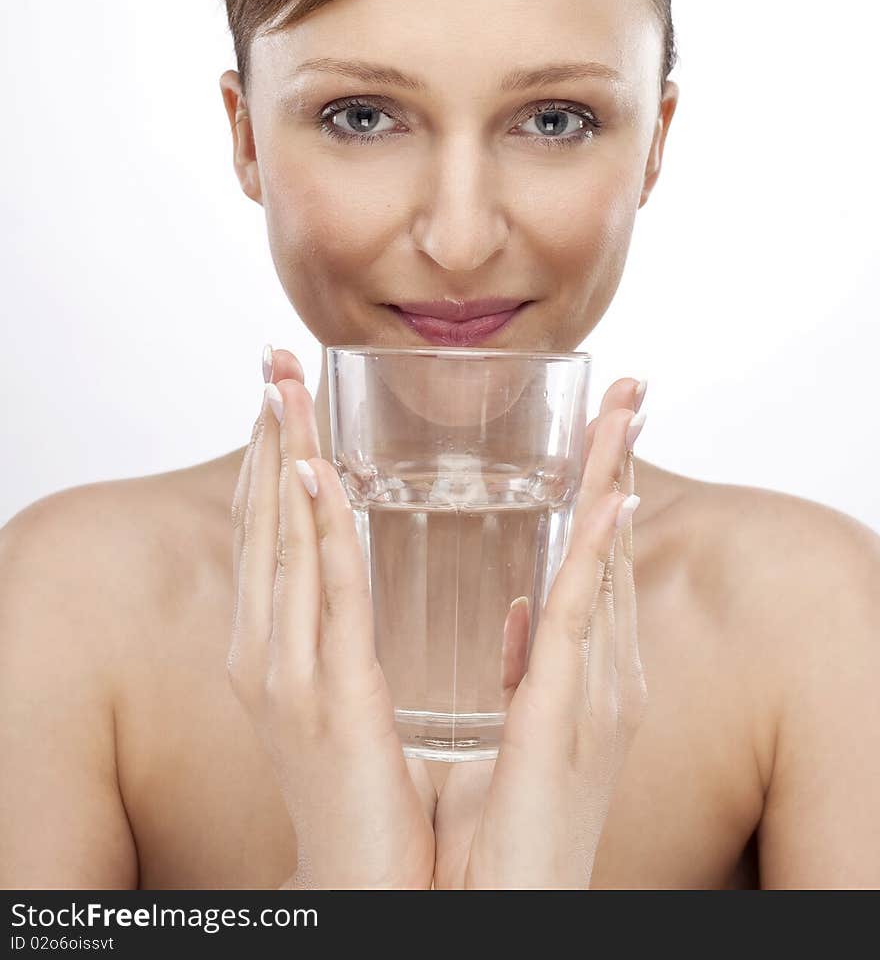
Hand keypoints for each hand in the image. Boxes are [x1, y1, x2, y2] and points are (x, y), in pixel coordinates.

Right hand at [227, 348, 435, 888]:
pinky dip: (318, 526)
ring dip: (288, 455)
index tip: (278, 393)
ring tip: (290, 386)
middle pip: (262, 520)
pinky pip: (326, 592)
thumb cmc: (362, 794)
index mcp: (267, 651)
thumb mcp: (342, 697)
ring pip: (285, 540)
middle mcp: (260, 654)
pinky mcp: (326, 696)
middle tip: (275, 358)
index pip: (262, 532)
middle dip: (268, 435)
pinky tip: (314, 471)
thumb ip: (341, 633)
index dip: (265, 455)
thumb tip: (355, 576)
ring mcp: (284, 675)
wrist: (364, 887)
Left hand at [433, 376, 647, 888]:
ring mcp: (596, 690)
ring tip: (625, 409)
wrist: (498, 910)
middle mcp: (603, 671)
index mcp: (585, 669)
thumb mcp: (525, 727)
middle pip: (613, 545)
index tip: (606, 423)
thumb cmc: (510, 827)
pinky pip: (584, 620)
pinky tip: (612, 502)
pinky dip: (600, 556)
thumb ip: (532, 663)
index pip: (597, 556)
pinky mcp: (573, 715)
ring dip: (613, 480)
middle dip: (619, 463)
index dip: (604, 484)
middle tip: (632, 386)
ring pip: (607, 563)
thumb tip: (524, 611)